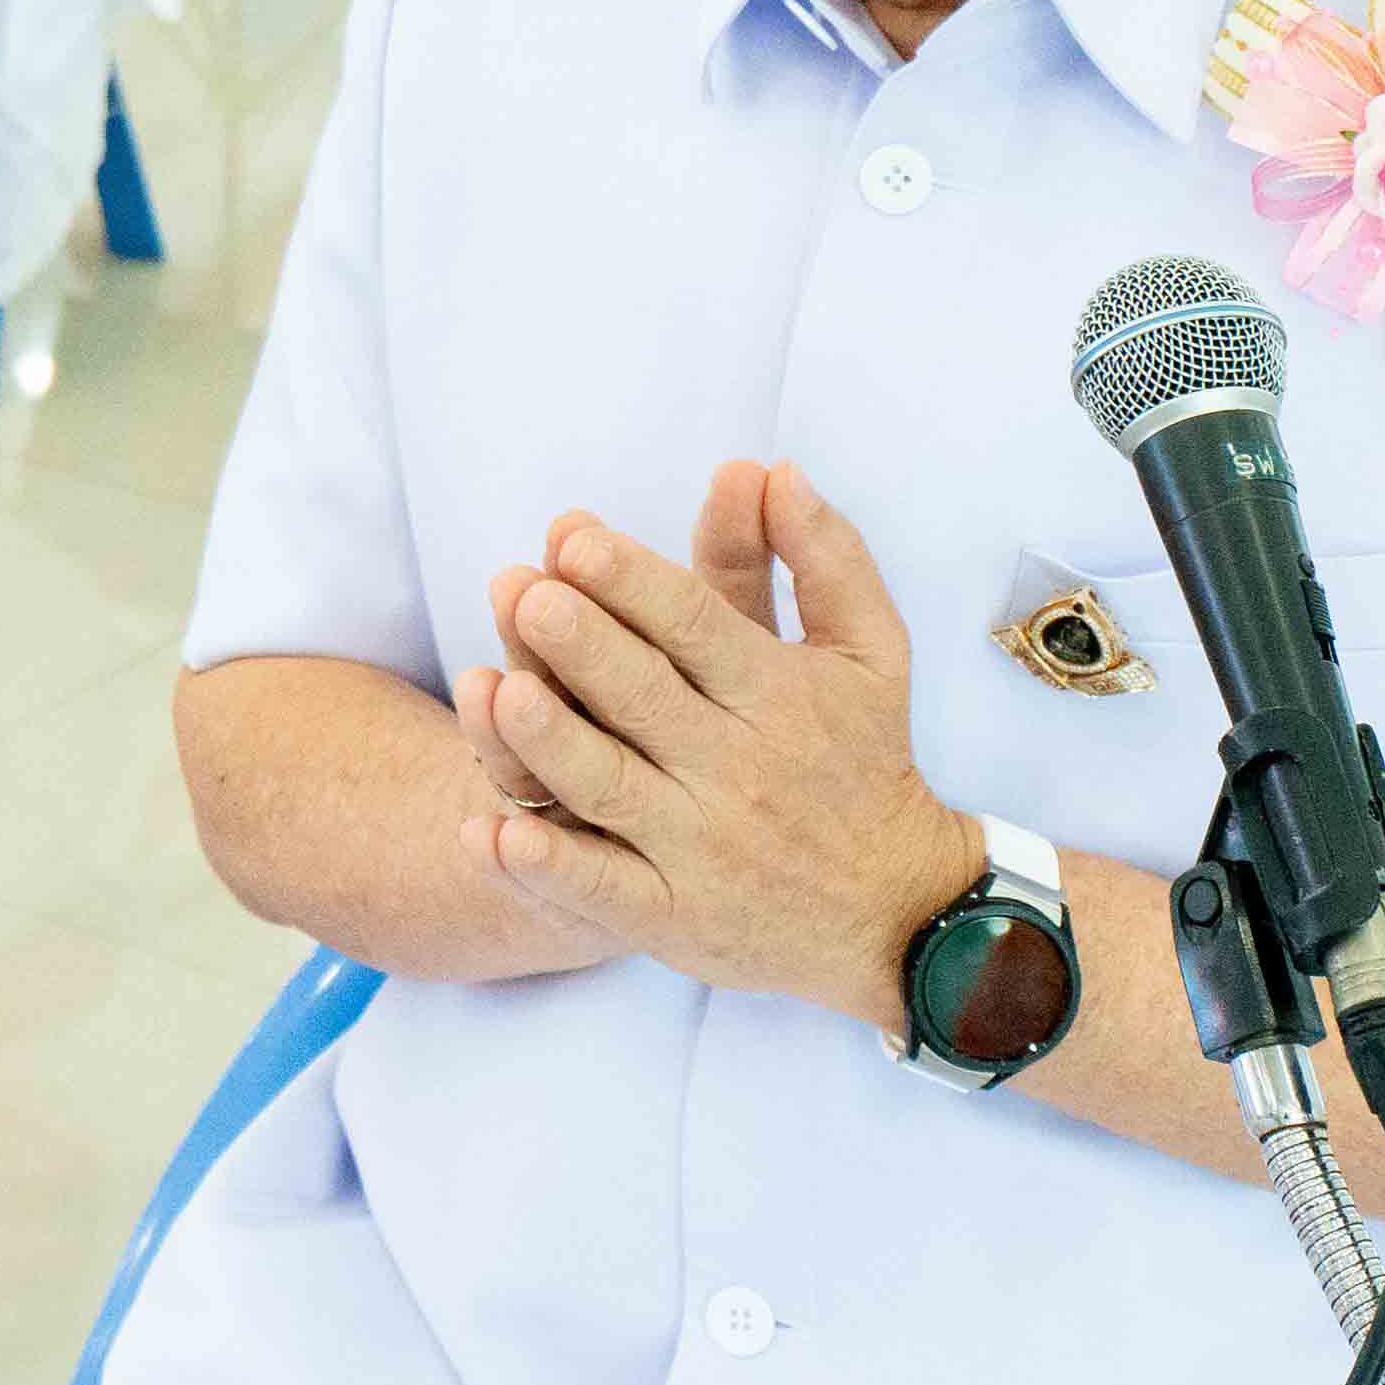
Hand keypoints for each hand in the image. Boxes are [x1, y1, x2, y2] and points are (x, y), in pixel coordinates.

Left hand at [463, 470, 975, 1009]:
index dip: (632, 580)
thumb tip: (772, 469)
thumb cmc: (868, 757)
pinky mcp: (671, 915)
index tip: (570, 534)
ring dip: (549, 739)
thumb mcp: (869, 649)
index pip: (695, 625)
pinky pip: (601, 889)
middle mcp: (738, 768)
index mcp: (780, 694)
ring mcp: (700, 847)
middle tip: (521, 589)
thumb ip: (822, 555)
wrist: (895, 911)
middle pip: (645, 697)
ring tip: (495, 687)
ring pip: (610, 785)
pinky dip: (547, 865)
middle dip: (581, 643)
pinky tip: (489, 832)